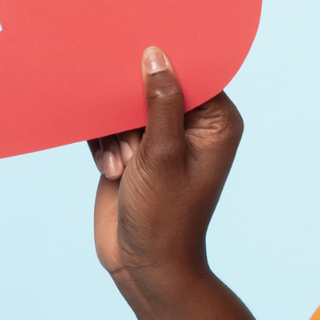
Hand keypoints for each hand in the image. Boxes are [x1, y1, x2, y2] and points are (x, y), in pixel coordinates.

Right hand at [90, 46, 243, 304]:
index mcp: (216, 122)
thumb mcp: (163, 154)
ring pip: (125, 104)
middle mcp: (192, 126)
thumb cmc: (164, 216)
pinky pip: (109, 125)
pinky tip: (111, 172)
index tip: (136, 56)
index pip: (193, 72)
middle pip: (154, 83)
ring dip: (114, 131)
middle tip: (129, 134)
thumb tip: (156, 54)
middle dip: (131, 104)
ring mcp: (160, 138)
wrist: (142, 265)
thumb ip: (160, 102)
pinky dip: (103, 144)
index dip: (165, 62)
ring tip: (123, 165)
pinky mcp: (132, 151)